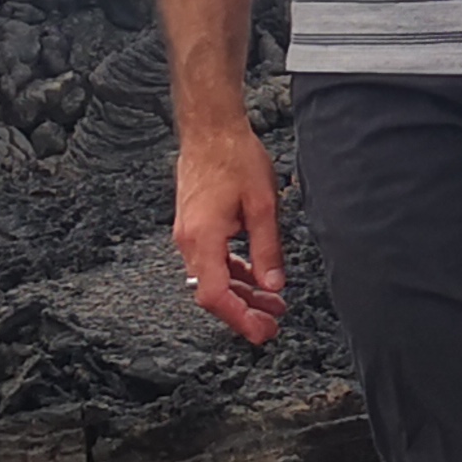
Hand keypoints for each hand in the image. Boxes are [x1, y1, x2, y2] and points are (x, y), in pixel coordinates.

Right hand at [175, 118, 287, 343]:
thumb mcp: (262, 205)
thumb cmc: (234, 157)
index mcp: (202, 238)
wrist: (210, 129)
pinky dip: (234, 274)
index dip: (239, 318)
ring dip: (242, 294)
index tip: (261, 332)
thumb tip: (273, 286)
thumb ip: (267, 250)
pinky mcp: (195, 227)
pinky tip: (255, 278)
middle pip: (212, 292)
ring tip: (272, 304)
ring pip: (213, 278)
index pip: (215, 294)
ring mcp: (188, 234)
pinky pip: (212, 261)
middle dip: (244, 312)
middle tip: (272, 326)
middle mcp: (189, 241)